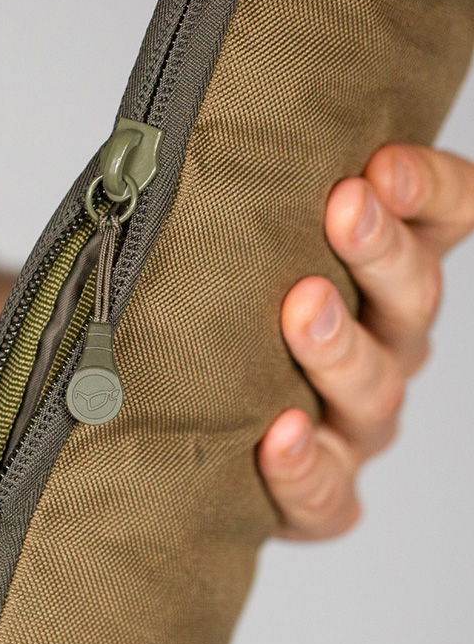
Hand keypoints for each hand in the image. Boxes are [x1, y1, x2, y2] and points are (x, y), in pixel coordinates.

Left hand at [258, 144, 473, 539]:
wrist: (202, 454)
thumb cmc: (226, 335)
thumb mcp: (244, 263)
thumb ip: (258, 217)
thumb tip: (222, 144)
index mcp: (383, 288)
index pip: (441, 225)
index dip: (430, 191)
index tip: (382, 163)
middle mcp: (383, 354)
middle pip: (411, 301)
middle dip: (381, 252)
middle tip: (345, 209)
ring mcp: (355, 430)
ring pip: (373, 390)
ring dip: (339, 347)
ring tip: (300, 308)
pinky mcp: (322, 499)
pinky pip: (328, 493)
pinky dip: (305, 466)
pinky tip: (279, 434)